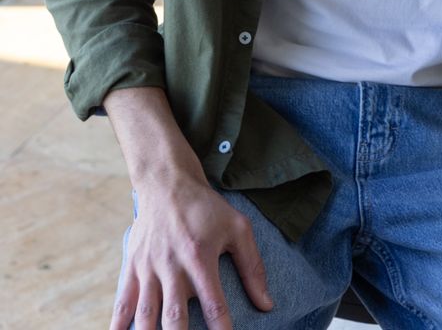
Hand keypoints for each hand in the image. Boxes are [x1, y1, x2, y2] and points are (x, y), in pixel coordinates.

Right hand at [110, 174, 273, 329]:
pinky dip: (119, 325)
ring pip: (146, 315)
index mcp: (200, 256)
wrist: (167, 182)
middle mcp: (172, 265)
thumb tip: (267, 305)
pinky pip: (122, 302)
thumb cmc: (206, 208)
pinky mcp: (131, 266)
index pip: (214, 304)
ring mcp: (148, 267)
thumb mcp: (238, 228)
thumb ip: (252, 267)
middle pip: (175, 317)